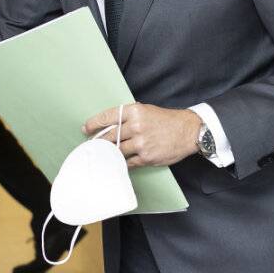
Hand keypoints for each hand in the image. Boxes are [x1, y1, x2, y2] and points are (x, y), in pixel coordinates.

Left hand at [83, 103, 200, 167]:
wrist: (188, 131)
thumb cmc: (166, 120)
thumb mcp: (145, 111)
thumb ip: (128, 117)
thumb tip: (109, 125)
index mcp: (134, 112)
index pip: (107, 117)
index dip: (93, 124)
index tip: (86, 129)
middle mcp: (136, 127)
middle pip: (109, 136)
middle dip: (98, 141)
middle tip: (92, 145)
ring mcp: (141, 143)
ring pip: (117, 150)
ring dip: (109, 153)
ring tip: (103, 154)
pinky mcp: (146, 157)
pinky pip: (128, 162)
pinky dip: (122, 162)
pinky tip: (118, 162)